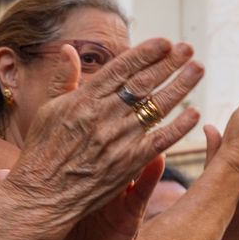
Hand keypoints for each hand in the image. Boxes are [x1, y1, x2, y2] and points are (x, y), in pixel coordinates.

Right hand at [0, 38, 200, 239]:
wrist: (41, 197)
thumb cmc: (41, 153)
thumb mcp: (47, 110)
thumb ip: (63, 79)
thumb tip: (68, 49)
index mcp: (84, 99)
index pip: (121, 68)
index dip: (145, 53)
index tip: (165, 42)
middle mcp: (103, 116)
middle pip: (144, 82)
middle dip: (169, 63)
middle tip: (189, 49)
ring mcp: (118, 140)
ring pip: (157, 107)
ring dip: (180, 86)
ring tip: (197, 70)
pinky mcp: (128, 163)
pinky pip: (160, 140)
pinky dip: (178, 126)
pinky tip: (194, 113)